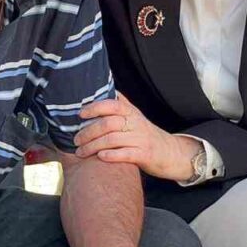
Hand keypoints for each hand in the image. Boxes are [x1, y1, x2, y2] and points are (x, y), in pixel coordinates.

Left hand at [76, 94, 198, 181]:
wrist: (171, 152)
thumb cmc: (147, 134)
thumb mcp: (136, 116)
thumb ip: (121, 104)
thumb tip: (106, 88)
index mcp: (132, 113)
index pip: (113, 105)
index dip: (95, 107)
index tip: (81, 114)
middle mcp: (136, 124)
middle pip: (108, 124)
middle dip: (88, 132)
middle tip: (76, 140)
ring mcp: (141, 139)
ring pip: (112, 140)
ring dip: (93, 146)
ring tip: (81, 152)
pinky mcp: (144, 155)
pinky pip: (125, 154)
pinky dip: (111, 155)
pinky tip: (101, 157)